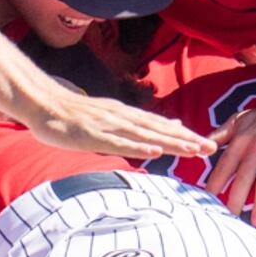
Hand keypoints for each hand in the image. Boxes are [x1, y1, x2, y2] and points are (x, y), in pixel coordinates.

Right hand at [17, 88, 213, 164]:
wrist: (43, 103)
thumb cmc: (75, 115)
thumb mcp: (112, 116)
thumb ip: (138, 123)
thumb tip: (166, 125)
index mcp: (127, 115)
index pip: (162, 126)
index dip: (186, 135)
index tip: (209, 144)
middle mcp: (123, 117)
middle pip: (160, 130)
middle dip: (186, 140)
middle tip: (211, 149)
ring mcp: (109, 125)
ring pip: (145, 136)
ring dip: (170, 143)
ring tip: (192, 150)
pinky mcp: (93, 135)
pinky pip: (119, 143)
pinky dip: (138, 148)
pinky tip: (155, 153)